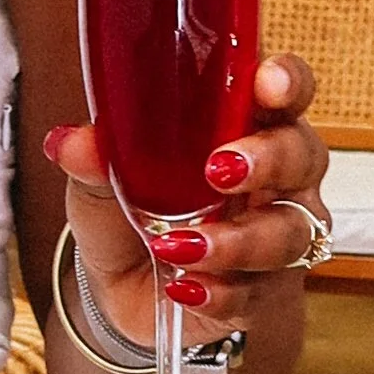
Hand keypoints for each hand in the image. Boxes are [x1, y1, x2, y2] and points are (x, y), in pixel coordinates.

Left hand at [47, 50, 329, 343]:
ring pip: (289, 232)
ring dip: (236, 241)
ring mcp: (279, 235)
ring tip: (177, 246)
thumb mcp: (99, 184)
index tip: (268, 84)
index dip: (286, 81)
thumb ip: (94, 159)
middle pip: (303, 156)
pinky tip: (184, 289)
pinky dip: (220, 291)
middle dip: (269, 159)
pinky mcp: (269, 293)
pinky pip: (260, 292)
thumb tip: (70, 142)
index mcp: (242, 128)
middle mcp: (276, 178)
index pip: (283, 92)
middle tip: (219, 171)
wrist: (125, 292)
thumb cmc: (128, 215)